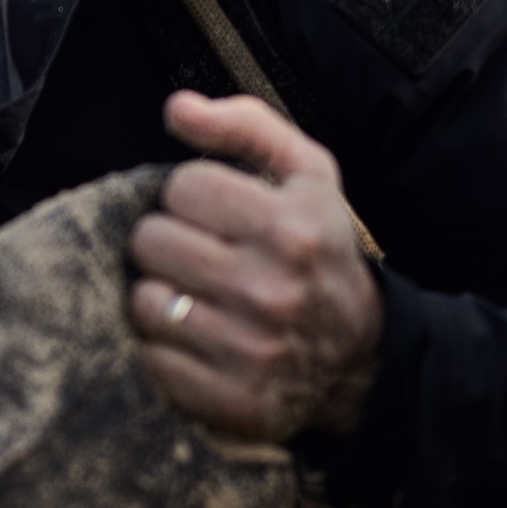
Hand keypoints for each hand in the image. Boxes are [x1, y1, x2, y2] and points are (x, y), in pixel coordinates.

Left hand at [126, 91, 381, 441]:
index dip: (192, 197)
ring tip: (194, 296)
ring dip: (161, 294)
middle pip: (152, 241)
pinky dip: (163, 346)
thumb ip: (245, 125)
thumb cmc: (319, 250)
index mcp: (291, 226)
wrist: (362, 356)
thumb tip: (176, 108)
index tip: (214, 215)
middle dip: (169, 243)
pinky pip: (151, 357)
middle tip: (198, 257)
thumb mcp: (306, 175)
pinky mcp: (232, 400)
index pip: (182, 187)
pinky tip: (194, 337)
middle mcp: (272, 288)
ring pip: (144, 300)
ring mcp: (250, 349)